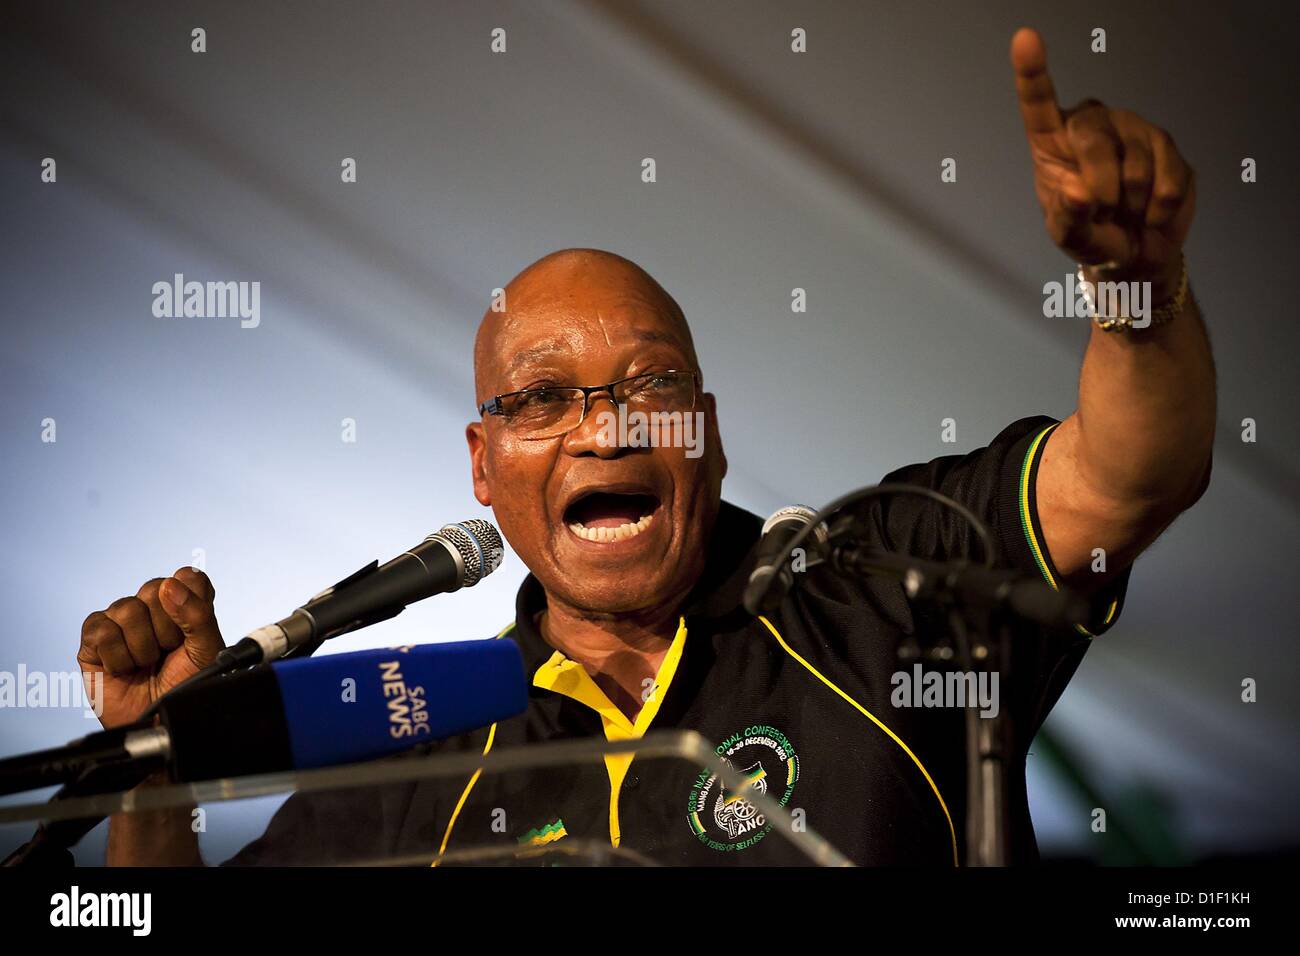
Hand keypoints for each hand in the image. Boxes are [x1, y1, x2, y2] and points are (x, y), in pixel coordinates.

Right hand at [77, 568, 224, 728]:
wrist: (161, 723)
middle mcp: (152, 608)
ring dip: (142, 647)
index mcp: (184, 605)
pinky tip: (124, 670)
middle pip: (155, 587)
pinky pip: (101, 630)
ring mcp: (120, 621)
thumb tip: (169, 586)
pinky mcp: (93, 639)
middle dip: (167, 629)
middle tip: (168, 653)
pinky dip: (117, 657)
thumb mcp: (206, 650)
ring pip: (127, 609)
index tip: (192, 630)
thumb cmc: (186, 686)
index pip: (187, 576)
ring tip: (146, 664)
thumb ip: (198, 615)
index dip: (191, 600)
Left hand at [1010, 27, 1194, 296]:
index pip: (1039, 103)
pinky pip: (1168, 181)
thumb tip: (1078, 192)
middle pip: (1094, 138)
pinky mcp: (1170, 149)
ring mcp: (1134, 131)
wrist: (1134, 253)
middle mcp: (1094, 125)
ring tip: (1125, 213)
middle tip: (1103, 212)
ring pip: (1136, 163)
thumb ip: (1067, 218)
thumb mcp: (1068, 236)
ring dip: (1131, 203)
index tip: (1025, 39)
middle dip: (1100, 185)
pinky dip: (1158, 210)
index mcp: (1054, 141)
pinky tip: (1150, 214)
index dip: (1032, 72)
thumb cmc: (1089, 235)